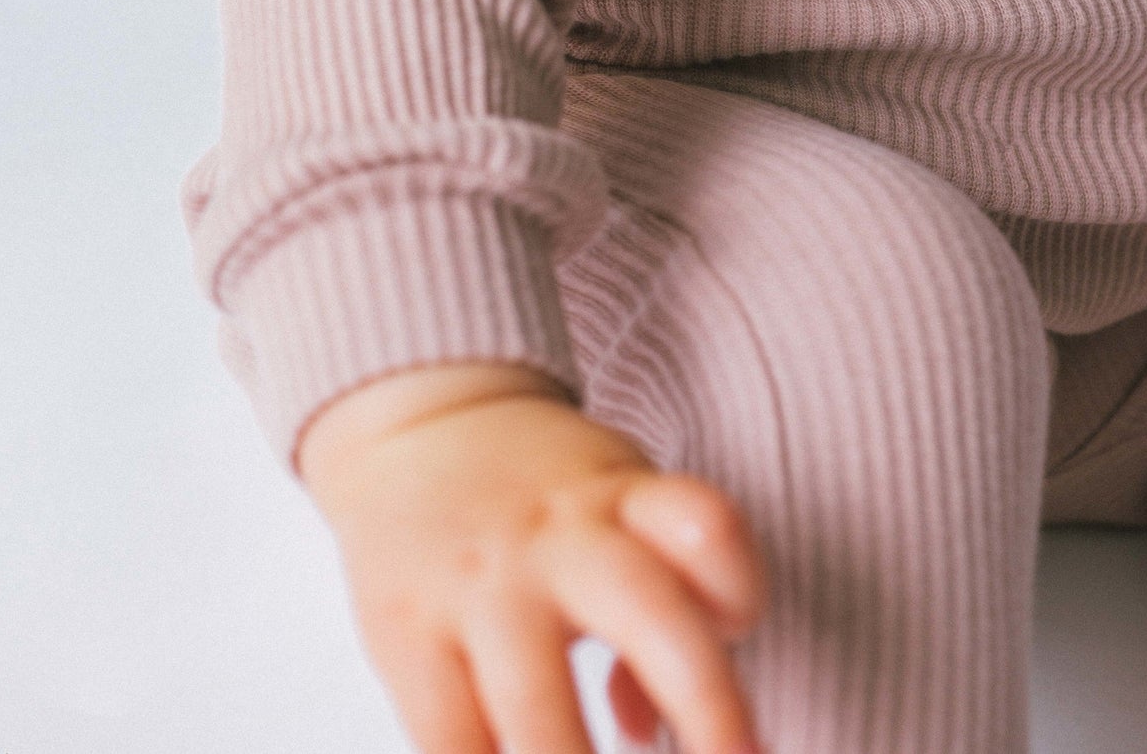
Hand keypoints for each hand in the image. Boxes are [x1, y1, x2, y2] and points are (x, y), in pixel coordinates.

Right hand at [297, 362, 768, 753]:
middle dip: (708, 710)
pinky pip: (450, 745)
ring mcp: (478, 588)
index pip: (708, 529)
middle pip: (651, 616)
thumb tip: (646, 730)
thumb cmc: (540, 493)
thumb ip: (662, 601)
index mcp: (618, 498)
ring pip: (538, 716)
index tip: (742, 674)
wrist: (412, 425)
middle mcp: (555, 539)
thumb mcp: (612, 500)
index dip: (739, 596)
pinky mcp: (404, 635)